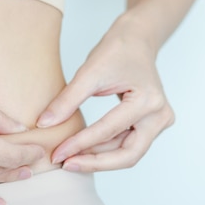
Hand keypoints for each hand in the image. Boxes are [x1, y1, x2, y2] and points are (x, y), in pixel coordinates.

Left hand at [36, 17, 174, 171]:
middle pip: (128, 154)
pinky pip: (128, 145)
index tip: (57, 153)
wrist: (136, 40)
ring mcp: (159, 122)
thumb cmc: (117, 51)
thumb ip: (67, 100)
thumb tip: (44, 124)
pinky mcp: (152, 125)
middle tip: (66, 164)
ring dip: (99, 158)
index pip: (109, 130)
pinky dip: (106, 150)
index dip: (80, 144)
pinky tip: (83, 151)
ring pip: (128, 153)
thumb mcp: (89, 72)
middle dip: (95, 162)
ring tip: (70, 159)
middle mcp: (159, 116)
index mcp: (147, 100)